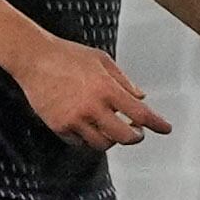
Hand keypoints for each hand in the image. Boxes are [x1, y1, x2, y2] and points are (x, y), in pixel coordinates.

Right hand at [13, 34, 170, 149]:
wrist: (33, 58)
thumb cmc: (67, 55)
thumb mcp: (102, 60)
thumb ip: (124, 81)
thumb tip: (140, 97)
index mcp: (107, 88)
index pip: (140, 113)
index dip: (157, 124)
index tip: (165, 128)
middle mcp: (92, 107)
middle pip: (124, 136)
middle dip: (135, 137)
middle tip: (137, 132)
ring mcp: (74, 119)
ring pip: (102, 144)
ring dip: (112, 139)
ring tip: (112, 129)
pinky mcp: (59, 126)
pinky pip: (80, 143)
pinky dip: (89, 139)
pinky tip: (91, 129)